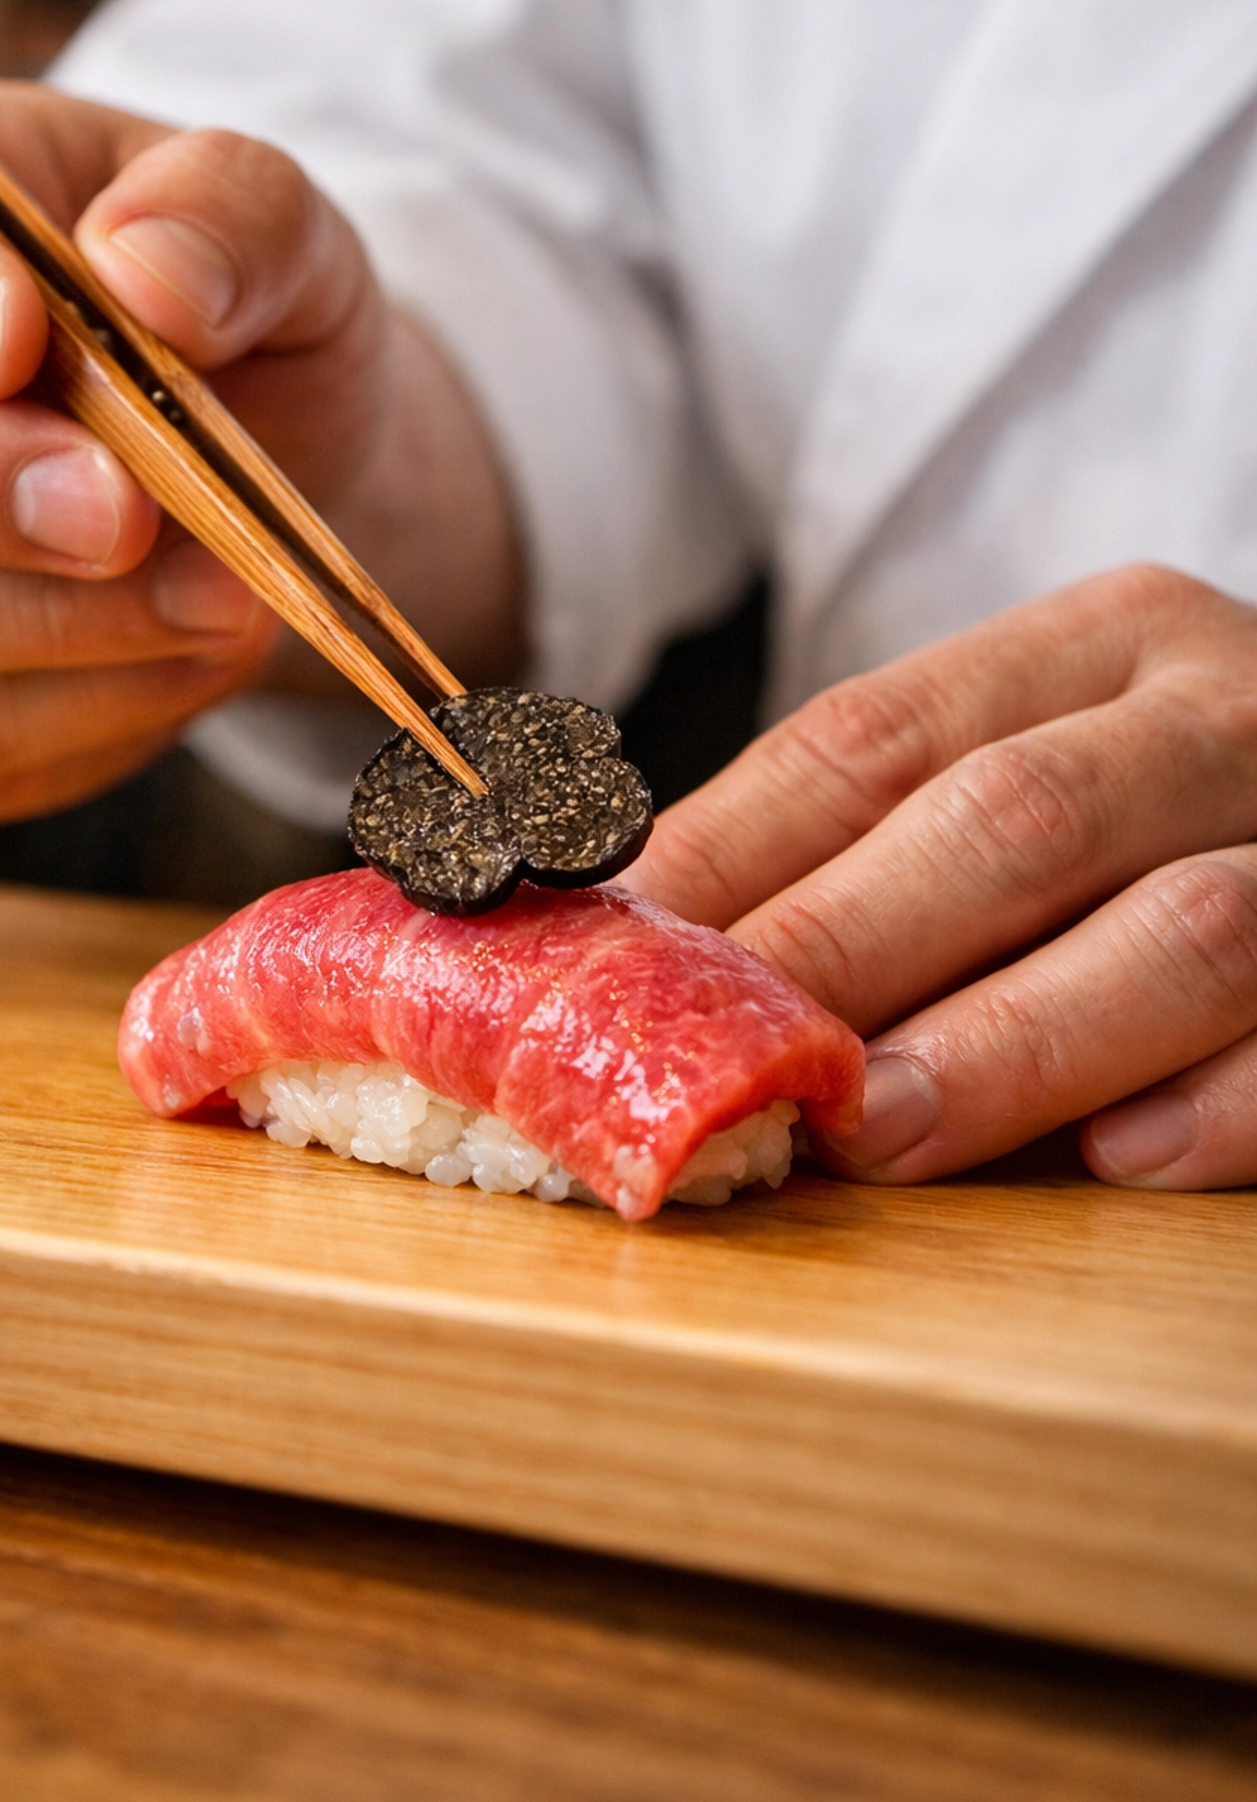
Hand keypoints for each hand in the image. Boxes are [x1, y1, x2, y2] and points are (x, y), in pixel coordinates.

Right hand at [0, 81, 519, 825]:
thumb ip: (227, 213)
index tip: (14, 336)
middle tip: (125, 509)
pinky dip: (89, 709)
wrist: (259, 459)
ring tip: (225, 593)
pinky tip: (193, 654)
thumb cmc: (227, 308)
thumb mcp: (273, 221)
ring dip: (55, 620)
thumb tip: (150, 275)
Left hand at [627, 565, 1256, 1190]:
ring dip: (1013, 1043)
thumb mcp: (1036, 756)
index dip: (730, 851)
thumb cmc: (1162, 806)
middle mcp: (1217, 715)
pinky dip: (1223, 1103)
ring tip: (876, 1130)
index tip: (607, 957)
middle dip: (851, 948)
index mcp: (1098, 642)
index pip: (874, 736)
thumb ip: (879, 835)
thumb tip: (643, 945)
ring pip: (1181, 931)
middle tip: (731, 1062)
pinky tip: (1118, 1159)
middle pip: (1013, 819)